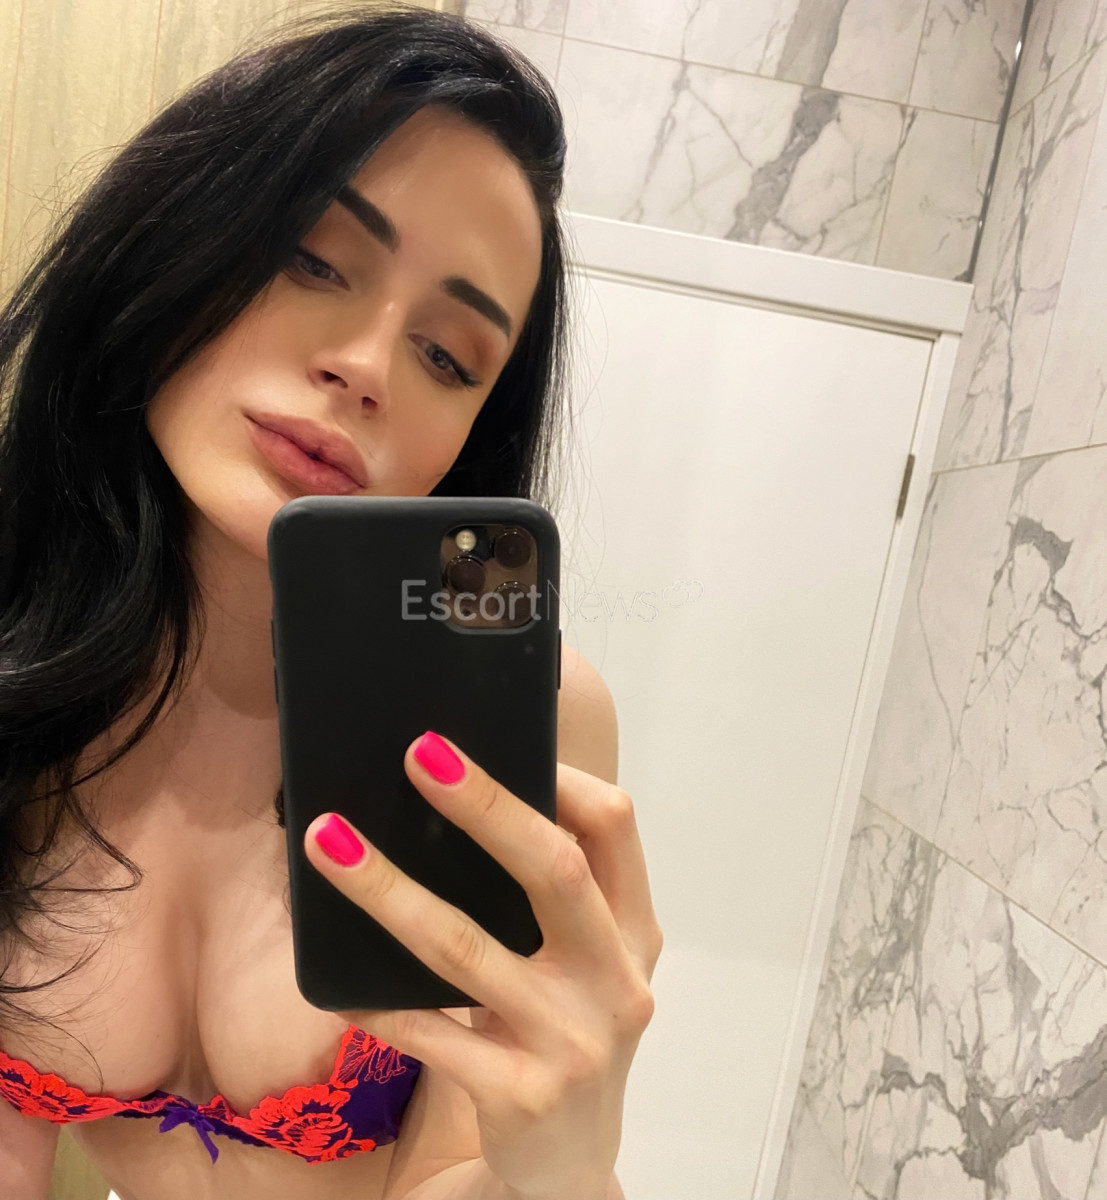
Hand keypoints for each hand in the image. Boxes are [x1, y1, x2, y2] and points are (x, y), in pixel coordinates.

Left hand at [303, 730, 662, 1199]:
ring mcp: (574, 1040)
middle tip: (417, 754)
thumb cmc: (568, 1032)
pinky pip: (432, 1036)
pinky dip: (379, 1003)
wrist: (572, 1165)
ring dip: (389, 889)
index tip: (495, 740)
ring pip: (467, 948)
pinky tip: (336, 980)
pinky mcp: (523, 1096)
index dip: (560, 778)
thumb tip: (464, 800)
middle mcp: (615, 979)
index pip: (615, 828)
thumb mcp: (585, 963)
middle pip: (555, 870)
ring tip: (329, 841)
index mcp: (633, 930)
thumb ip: (553, 899)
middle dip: (484, 805)